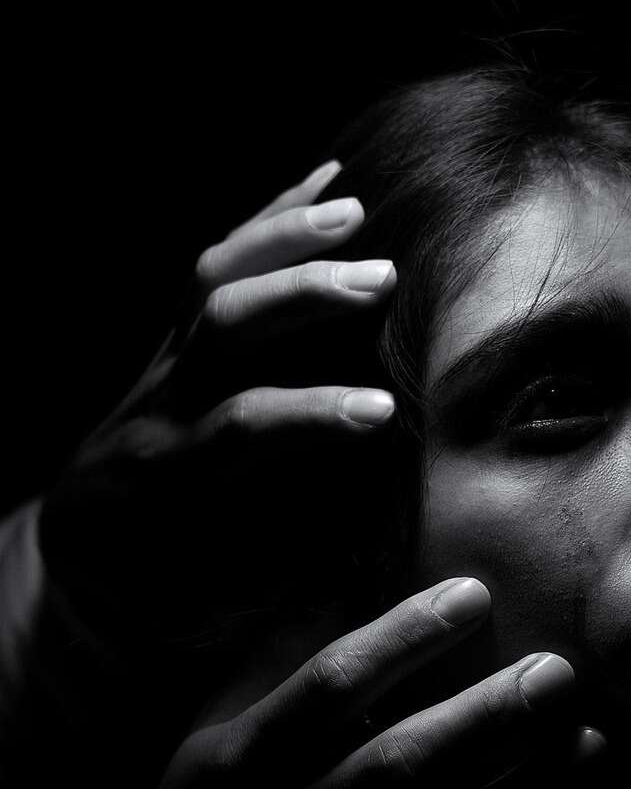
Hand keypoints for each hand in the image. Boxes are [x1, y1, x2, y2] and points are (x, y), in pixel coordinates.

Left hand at [36, 159, 398, 667]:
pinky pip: (212, 271)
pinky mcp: (173, 343)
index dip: (309, 416)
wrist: (88, 558)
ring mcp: (161, 366)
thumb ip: (282, 568)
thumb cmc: (164, 593)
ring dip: (284, 239)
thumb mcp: (212, 603)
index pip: (238, 431)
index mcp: (170, 481)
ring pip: (208, 283)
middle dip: (300, 297)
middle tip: (379, 280)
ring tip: (350, 208)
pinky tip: (321, 186)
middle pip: (220, 328)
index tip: (383, 413)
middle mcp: (158, 409)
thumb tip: (368, 541)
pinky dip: (267, 225)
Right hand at [106, 577, 602, 788]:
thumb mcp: (209, 737)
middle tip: (558, 672)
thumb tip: (343, 573)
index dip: (404, 636)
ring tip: (590, 742)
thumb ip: (272, 664)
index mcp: (241, 762)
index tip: (474, 594)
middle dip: (484, 717)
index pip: (331, 686)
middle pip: (400, 765)